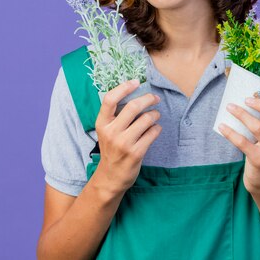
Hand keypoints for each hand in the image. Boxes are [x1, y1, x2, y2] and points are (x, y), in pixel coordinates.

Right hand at [94, 79, 162, 194]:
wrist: (110, 177)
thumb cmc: (111, 149)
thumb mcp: (106, 131)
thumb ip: (116, 115)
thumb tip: (136, 93)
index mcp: (102, 123)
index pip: (109, 99)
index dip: (124, 87)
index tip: (136, 82)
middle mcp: (111, 132)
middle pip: (132, 106)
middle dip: (148, 99)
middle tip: (155, 98)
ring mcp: (124, 143)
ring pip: (146, 119)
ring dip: (154, 114)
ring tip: (155, 115)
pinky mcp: (136, 153)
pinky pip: (152, 133)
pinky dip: (157, 128)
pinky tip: (155, 129)